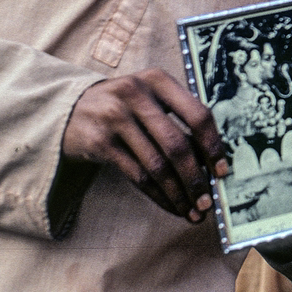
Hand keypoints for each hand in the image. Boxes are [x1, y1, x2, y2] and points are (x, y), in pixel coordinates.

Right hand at [63, 69, 230, 222]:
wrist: (69, 109)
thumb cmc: (124, 107)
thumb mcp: (150, 100)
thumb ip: (177, 121)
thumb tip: (211, 163)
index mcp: (158, 80)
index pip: (197, 114)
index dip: (213, 146)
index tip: (222, 171)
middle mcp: (136, 95)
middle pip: (177, 145)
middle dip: (196, 178)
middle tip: (207, 201)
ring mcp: (115, 118)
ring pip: (157, 165)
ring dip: (178, 193)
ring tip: (192, 210)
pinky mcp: (100, 142)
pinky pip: (137, 175)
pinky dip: (158, 195)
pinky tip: (170, 205)